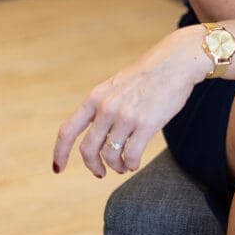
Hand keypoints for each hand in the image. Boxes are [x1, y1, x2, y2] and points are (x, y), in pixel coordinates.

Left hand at [53, 25, 205, 177]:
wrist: (175, 62)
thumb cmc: (148, 75)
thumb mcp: (116, 86)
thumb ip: (103, 107)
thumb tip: (96, 137)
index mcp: (96, 97)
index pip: (68, 130)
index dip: (60, 152)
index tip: (58, 168)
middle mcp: (107, 107)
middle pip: (88, 149)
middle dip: (93, 166)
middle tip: (100, 172)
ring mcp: (126, 116)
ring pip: (111, 155)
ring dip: (116, 166)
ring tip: (124, 165)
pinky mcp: (146, 124)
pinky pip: (131, 156)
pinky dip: (131, 164)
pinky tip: (134, 162)